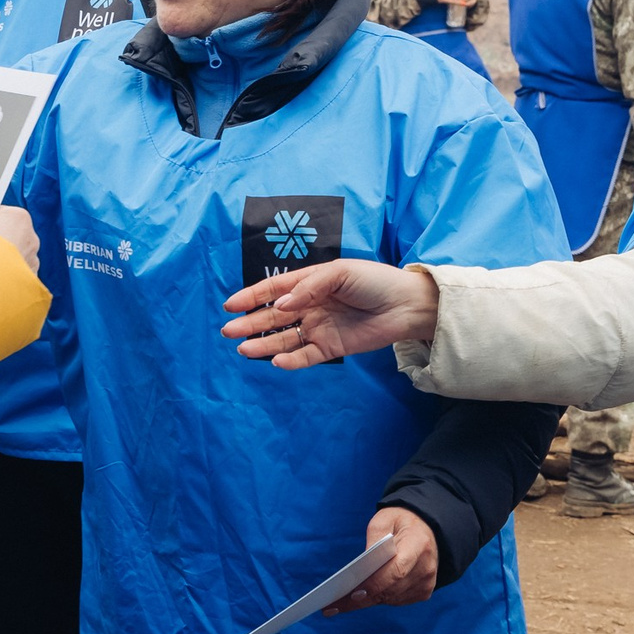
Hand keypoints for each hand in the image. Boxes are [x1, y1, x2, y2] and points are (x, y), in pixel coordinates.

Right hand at [222, 260, 439, 368]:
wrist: (406, 305)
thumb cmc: (374, 281)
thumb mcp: (340, 272)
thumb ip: (309, 287)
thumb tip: (282, 303)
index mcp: (309, 283)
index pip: (273, 290)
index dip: (251, 297)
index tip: (230, 305)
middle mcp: (309, 306)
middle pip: (272, 317)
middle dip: (250, 323)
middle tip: (227, 331)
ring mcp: (319, 328)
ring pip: (283, 339)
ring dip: (263, 344)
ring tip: (242, 348)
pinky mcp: (331, 348)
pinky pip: (305, 356)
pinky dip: (290, 360)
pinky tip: (276, 361)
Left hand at [325, 507, 439, 614]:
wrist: (426, 528)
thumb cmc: (401, 522)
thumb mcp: (384, 519)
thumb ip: (373, 540)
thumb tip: (361, 569)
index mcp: (418, 545)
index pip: (396, 571)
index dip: (375, 584)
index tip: (353, 594)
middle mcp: (426, 567)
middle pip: (391, 590)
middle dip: (361, 598)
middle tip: (334, 605)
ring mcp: (426, 582)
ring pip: (391, 599)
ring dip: (367, 601)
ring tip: (340, 604)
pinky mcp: (423, 591)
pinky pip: (396, 600)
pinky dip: (378, 599)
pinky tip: (359, 599)